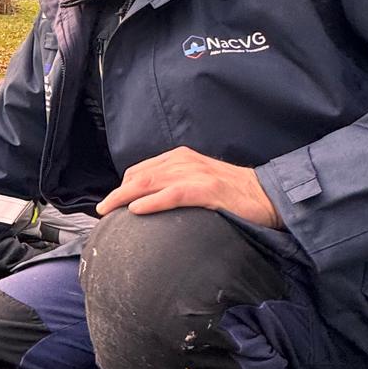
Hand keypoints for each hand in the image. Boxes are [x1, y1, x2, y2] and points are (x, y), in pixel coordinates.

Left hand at [96, 147, 283, 228]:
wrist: (267, 195)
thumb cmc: (233, 193)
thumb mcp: (199, 181)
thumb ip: (175, 186)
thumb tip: (148, 204)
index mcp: (180, 158)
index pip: (141, 170)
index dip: (122, 187)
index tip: (110, 203)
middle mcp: (184, 161)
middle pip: (139, 176)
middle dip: (116, 193)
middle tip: (101, 210)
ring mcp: (195, 174)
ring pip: (150, 183)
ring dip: (124, 197)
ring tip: (108, 210)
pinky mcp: (207, 190)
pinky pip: (172, 195)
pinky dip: (151, 202)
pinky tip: (136, 210)